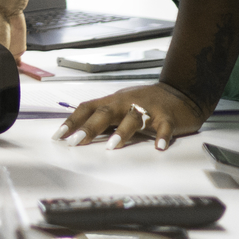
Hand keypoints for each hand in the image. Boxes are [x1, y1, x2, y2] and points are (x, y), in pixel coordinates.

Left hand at [56, 81, 207, 149]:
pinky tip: (159, 147)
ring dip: (122, 132)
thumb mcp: (120, 106)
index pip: (87, 108)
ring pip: (133, 118)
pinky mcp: (167, 116)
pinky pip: (165, 126)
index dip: (72, 121)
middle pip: (105, 113)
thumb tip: (78, 133)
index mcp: (113, 101)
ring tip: (112, 146)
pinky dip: (162, 136)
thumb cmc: (145, 102)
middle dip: (90, 127)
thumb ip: (103, 119)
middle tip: (76, 141)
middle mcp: (127, 103)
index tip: (59, 136)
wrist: (179, 92)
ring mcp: (147, 109)